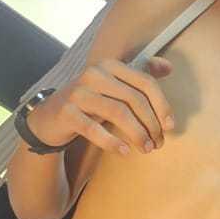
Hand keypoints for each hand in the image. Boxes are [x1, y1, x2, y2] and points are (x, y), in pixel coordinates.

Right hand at [27, 56, 175, 155]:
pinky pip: (94, 129)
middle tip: (158, 143)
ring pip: (118, 112)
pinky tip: (125, 152)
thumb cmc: (89, 103)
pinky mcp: (67, 112)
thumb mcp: (114, 86)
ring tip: (146, 149)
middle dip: (151, 124)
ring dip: (137, 134)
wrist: (49, 117)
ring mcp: (78, 92)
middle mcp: (94, 74)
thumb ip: (139, 75)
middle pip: (134, 99)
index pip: (145, 82)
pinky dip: (112, 142)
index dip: (162, 105)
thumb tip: (169, 68)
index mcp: (110, 66)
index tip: (170, 126)